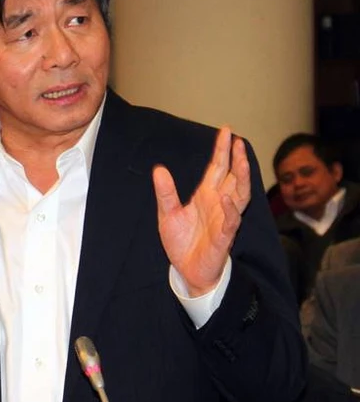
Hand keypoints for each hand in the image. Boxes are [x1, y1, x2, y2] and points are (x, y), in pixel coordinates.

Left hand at [153, 126, 249, 296]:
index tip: (226, 131)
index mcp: (206, 196)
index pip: (217, 168)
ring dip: (242, 178)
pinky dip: (230, 209)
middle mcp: (219, 204)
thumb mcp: (167, 214)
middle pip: (233, 177)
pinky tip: (226, 197)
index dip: (222, 150)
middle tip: (238, 140)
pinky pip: (231, 222)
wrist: (187, 271)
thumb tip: (159, 169)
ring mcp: (224, 220)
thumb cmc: (182, 242)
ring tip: (240, 160)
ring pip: (240, 195)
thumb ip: (165, 193)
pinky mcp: (224, 238)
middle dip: (237, 159)